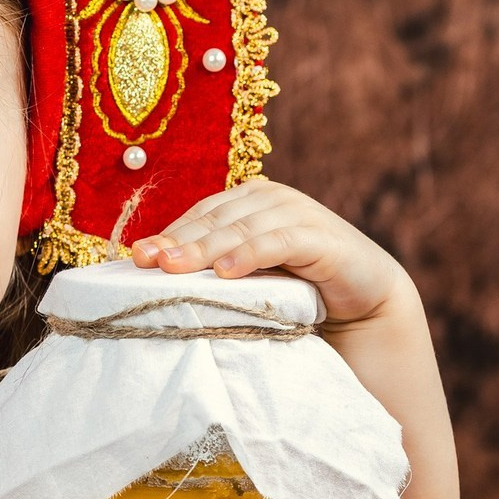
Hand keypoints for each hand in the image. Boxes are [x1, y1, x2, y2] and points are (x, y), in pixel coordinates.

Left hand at [129, 178, 404, 323]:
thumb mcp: (246, 270)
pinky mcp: (321, 237)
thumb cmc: (293, 285)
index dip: (169, 233)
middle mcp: (271, 198)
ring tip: (175, 269)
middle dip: (179, 242)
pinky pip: (279, 242)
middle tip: (148, 263)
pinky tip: (226, 272)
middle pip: (215, 220)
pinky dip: (250, 254)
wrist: (362, 300)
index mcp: (248, 199)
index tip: (137, 257)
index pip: (200, 213)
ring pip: (241, 229)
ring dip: (206, 249)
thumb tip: (150, 265)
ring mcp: (298, 213)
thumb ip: (209, 262)